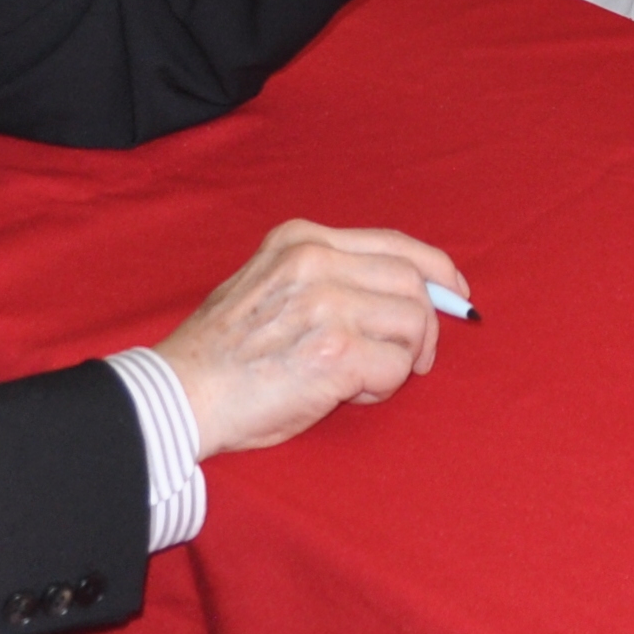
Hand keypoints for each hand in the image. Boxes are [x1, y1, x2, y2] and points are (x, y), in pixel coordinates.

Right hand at [159, 219, 468, 456]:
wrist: (179, 394)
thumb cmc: (222, 351)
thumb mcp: (266, 280)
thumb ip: (326, 274)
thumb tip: (406, 288)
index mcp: (301, 239)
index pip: (393, 243)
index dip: (436, 268)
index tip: (454, 292)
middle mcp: (316, 262)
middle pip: (412, 281)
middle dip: (427, 324)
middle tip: (417, 358)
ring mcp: (327, 305)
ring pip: (412, 323)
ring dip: (401, 359)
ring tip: (363, 379)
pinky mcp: (335, 353)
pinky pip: (395, 367)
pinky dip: (383, 386)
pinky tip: (350, 394)